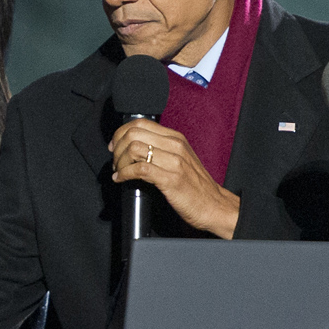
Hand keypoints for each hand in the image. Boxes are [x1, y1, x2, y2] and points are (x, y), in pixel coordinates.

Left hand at [108, 118, 239, 238]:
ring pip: (134, 149)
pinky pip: (139, 169)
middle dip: (117, 148)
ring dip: (119, 162)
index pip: (141, 123)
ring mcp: (174, 161)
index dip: (121, 133)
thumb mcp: (179, 159)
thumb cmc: (195, 186)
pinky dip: (124, 174)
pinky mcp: (170, 179)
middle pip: (133, 134)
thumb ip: (160, 149)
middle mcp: (175, 145)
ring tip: (119, 172)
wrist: (214, 205)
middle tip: (115, 162)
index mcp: (176, 138)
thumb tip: (133, 147)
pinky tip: (121, 180)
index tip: (114, 146)